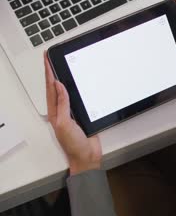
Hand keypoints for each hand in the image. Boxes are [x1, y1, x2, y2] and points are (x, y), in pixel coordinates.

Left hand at [44, 53, 101, 174]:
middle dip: (52, 72)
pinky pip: (77, 99)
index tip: (48, 59)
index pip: (51, 87)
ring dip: (62, 79)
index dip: (49, 72)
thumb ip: (62, 104)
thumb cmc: (74, 145)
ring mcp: (71, 113)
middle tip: (51, 58)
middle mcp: (62, 111)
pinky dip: (75, 90)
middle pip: (56, 87)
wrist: (87, 157)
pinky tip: (76, 85)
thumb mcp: (65, 123)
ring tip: (59, 66)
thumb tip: (59, 86)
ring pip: (66, 92)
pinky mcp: (81, 115)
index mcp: (55, 112)